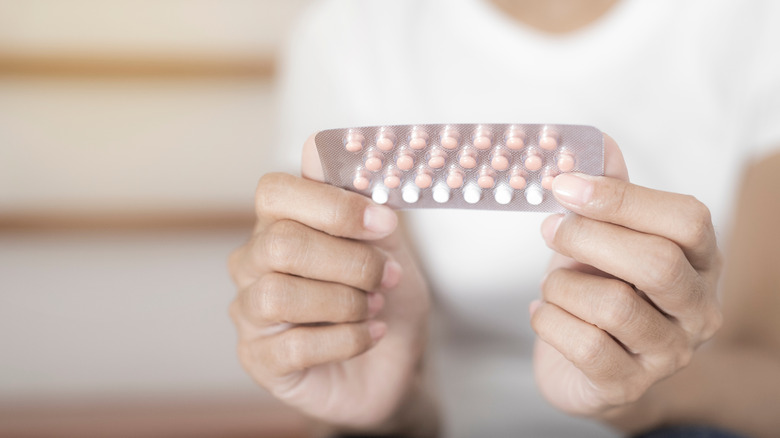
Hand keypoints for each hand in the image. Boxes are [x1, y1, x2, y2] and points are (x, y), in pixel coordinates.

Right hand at [228, 135, 430, 429]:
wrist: (394, 361)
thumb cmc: (384, 296)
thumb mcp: (388, 245)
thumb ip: (361, 201)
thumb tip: (319, 147)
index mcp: (280, 223)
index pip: (274, 191)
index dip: (332, 205)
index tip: (385, 223)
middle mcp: (253, 263)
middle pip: (280, 243)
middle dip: (349, 261)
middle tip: (385, 277)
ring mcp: (250, 313)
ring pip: (278, 294)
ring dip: (344, 303)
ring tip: (373, 308)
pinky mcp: (259, 360)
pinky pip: (294, 346)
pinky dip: (346, 340)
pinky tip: (368, 336)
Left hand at [531, 134, 722, 415]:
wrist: (592, 369)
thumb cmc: (600, 291)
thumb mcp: (605, 238)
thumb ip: (608, 194)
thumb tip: (598, 140)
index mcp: (700, 261)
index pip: (686, 219)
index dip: (621, 198)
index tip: (565, 185)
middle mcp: (697, 309)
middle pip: (655, 262)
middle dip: (587, 238)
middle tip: (549, 228)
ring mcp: (668, 353)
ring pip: (614, 306)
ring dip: (562, 286)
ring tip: (551, 284)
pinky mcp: (628, 386)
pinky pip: (584, 346)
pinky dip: (549, 321)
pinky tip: (543, 313)